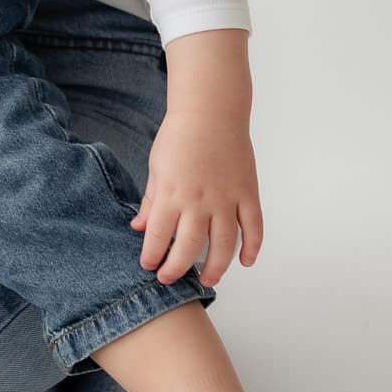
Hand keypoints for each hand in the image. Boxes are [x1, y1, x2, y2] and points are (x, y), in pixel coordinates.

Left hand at [130, 105, 263, 288]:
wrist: (210, 110)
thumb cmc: (179, 136)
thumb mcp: (156, 168)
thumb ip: (151, 200)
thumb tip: (137, 226)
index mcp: (172, 193)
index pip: (158, 236)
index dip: (152, 256)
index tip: (149, 266)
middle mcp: (199, 200)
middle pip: (189, 248)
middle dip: (177, 269)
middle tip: (170, 279)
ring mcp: (226, 198)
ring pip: (224, 245)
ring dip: (216, 268)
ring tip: (207, 281)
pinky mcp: (247, 192)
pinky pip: (254, 227)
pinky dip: (253, 247)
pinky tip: (245, 261)